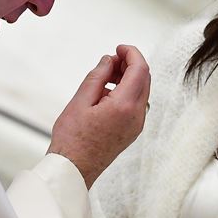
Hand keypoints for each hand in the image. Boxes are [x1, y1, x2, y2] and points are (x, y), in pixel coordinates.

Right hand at [47, 44, 150, 188]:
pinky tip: (107, 92)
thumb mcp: (80, 100)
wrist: (74, 170)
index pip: (140, 70)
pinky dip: (127, 91)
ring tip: (106, 75)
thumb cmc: (73, 140)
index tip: (119, 48)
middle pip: (144, 79)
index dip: (131, 53)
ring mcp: (137, 125)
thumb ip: (98, 76)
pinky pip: (136, 104)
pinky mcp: (132, 131)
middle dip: (130, 64)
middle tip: (111, 60)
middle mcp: (137, 116)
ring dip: (128, 77)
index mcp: (125, 106)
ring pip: (141, 91)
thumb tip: (109, 60)